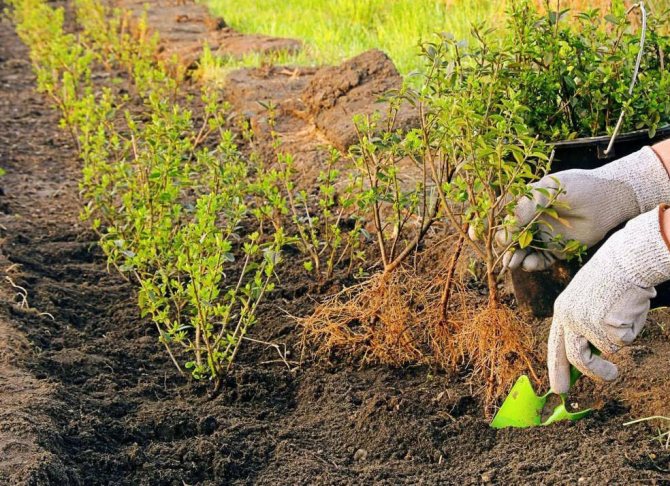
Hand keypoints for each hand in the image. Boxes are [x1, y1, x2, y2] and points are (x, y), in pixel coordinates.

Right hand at [496, 147, 669, 271]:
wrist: (608, 199)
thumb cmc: (576, 188)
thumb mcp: (543, 193)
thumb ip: (521, 211)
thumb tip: (502, 232)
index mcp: (524, 202)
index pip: (498, 216)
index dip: (485, 225)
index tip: (475, 234)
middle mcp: (531, 220)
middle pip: (507, 237)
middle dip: (501, 246)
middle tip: (503, 250)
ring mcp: (543, 236)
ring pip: (521, 252)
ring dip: (514, 258)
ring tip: (513, 263)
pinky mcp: (557, 250)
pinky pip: (539, 261)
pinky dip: (532, 264)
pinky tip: (530, 264)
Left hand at [548, 206, 669, 393]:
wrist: (625, 260)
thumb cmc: (612, 280)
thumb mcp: (589, 301)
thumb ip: (585, 326)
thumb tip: (591, 357)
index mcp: (562, 311)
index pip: (555, 345)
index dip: (557, 368)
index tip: (559, 388)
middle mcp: (569, 318)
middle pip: (573, 357)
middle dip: (589, 375)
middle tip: (606, 380)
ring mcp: (586, 322)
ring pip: (602, 352)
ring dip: (609, 361)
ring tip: (619, 349)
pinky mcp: (605, 325)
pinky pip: (622, 341)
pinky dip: (631, 331)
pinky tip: (629, 312)